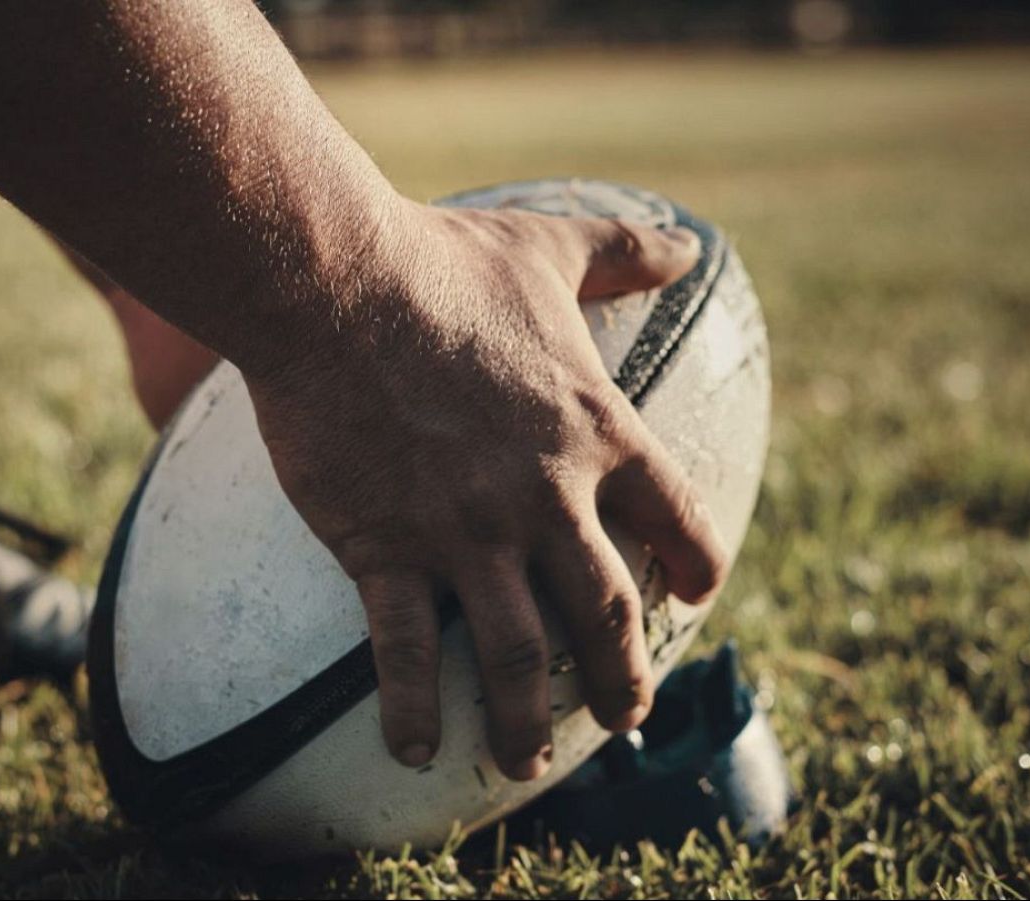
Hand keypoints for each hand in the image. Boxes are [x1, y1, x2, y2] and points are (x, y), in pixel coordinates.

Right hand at [245, 200, 728, 780]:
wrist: (333, 284)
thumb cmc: (441, 262)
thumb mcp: (548, 248)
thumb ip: (625, 252)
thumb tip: (693, 244)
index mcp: (595, 431)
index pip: (675, 517)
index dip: (696, 564)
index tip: (695, 595)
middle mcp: (544, 499)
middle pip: (607, 616)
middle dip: (622, 679)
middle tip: (624, 718)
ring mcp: (466, 533)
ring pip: (516, 655)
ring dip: (528, 719)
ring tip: (525, 762)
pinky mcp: (386, 550)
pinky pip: (406, 654)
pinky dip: (415, 711)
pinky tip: (418, 751)